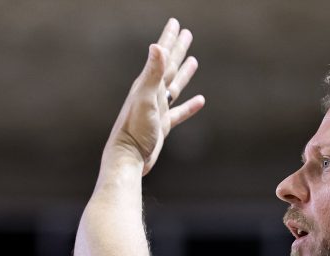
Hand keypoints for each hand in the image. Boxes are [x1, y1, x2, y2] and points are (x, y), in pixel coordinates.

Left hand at [104, 18, 204, 174]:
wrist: (128, 157)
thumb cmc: (134, 129)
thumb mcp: (145, 98)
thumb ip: (152, 73)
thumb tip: (157, 46)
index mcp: (147, 84)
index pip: (162, 56)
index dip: (169, 39)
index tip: (176, 23)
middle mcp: (152, 94)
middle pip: (169, 67)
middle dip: (177, 49)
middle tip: (187, 33)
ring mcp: (158, 109)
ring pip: (175, 86)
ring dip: (184, 73)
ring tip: (194, 61)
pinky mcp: (163, 125)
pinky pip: (180, 111)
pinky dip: (190, 105)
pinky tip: (200, 100)